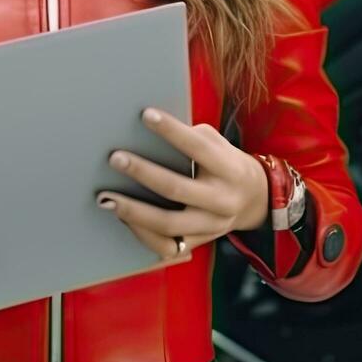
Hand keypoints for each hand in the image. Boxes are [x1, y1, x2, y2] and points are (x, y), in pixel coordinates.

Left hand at [96, 107, 269, 262]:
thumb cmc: (225, 163)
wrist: (254, 200)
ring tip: (107, 198)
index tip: (145, 115)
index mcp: (229, 169)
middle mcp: (222, 200)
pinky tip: (123, 219)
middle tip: (115, 158)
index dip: (172, 131)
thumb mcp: (218, 144)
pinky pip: (166, 246)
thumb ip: (191, 138)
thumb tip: (147, 128)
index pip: (198, 148)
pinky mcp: (199, 243)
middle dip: (143, 173)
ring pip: (168, 225)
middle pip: (177, 189)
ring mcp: (211, 226)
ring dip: (134, 212)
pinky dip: (142, 234)